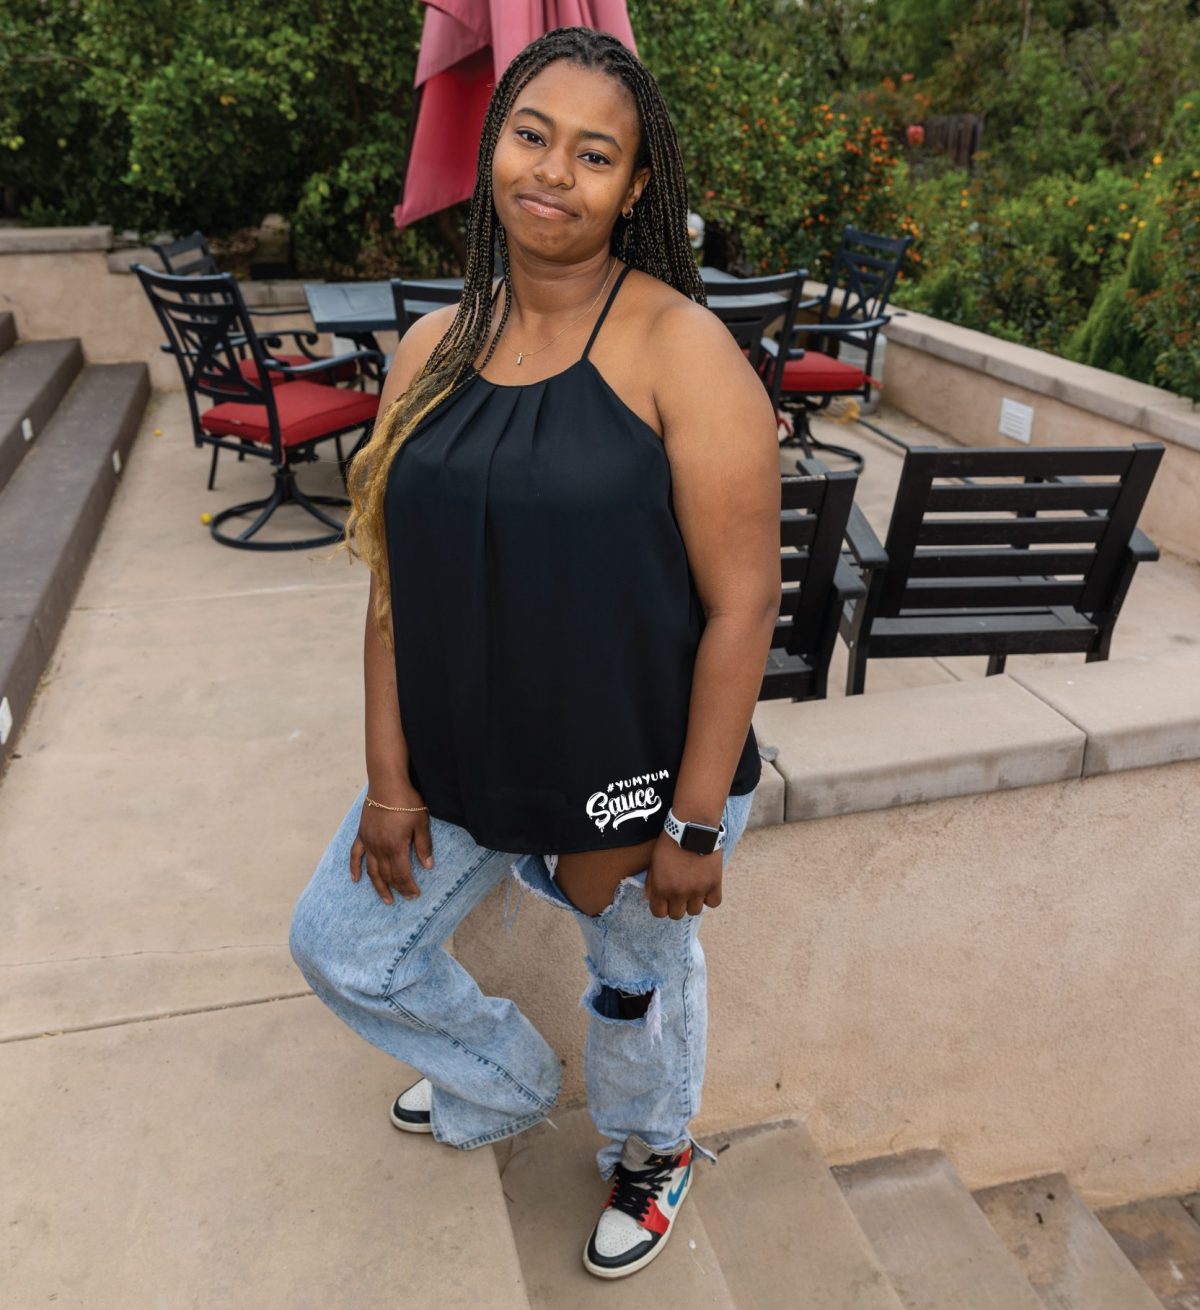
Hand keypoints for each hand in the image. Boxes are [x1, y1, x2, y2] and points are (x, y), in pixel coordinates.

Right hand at [349, 791, 433, 905]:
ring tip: (386, 899)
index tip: (415, 894)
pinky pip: (356, 855)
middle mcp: (380, 848)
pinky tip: (355, 879)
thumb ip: (423, 845)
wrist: (387, 784)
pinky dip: (355, 868)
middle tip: (406, 898)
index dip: (408, 887)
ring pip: (372, 871)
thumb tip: (428, 866)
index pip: (402, 874)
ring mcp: (369, 842)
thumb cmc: (407, 802)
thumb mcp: (421, 823)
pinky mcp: (362, 835)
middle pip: (388, 875)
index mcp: (396, 847)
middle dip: (397, 889)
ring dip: (378, 886)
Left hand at [644, 831, 722, 919]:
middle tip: (679, 893)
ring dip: (692, 902)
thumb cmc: (670, 841)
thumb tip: (650, 899)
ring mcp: (697, 890)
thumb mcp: (653, 861)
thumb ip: (651, 883)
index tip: (665, 899)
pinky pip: (713, 903)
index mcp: (661, 888)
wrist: (692, 826)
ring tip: (693, 889)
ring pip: (695, 911)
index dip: (661, 907)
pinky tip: (705, 888)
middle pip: (677, 915)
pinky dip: (710, 898)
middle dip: (676, 905)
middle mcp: (679, 892)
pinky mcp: (714, 883)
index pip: (659, 913)